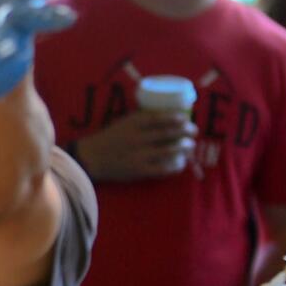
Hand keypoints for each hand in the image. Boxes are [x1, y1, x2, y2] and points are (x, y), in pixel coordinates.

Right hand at [74, 109, 195, 181]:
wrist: (92, 158)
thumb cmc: (109, 138)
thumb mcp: (122, 123)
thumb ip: (140, 119)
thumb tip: (164, 115)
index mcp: (132, 124)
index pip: (159, 118)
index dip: (176, 117)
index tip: (186, 117)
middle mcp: (137, 138)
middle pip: (167, 133)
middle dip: (185, 131)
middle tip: (194, 131)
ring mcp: (139, 155)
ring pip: (169, 150)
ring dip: (183, 147)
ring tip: (190, 146)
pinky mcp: (140, 170)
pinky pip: (163, 168)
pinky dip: (175, 165)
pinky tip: (181, 163)